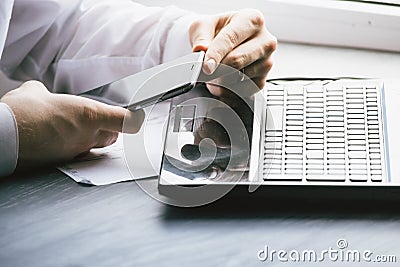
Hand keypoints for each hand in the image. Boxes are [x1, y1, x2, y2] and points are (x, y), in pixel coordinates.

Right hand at [0, 81, 144, 166]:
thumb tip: (40, 93)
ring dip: (94, 139)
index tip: (137, 116)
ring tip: (77, 130)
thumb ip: (45, 92)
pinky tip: (59, 140)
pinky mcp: (63, 161)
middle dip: (111, 129)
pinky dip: (74, 148)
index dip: (134, 119)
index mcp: (89, 114)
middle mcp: (87, 135)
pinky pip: (78, 155)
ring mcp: (76, 151)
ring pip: (96, 147)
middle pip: (113, 136)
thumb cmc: (20, 113)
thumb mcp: (35, 92)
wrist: (2, 137)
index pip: (125, 120)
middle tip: (100, 121)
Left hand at [189, 9, 276, 93]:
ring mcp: (266, 62)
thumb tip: (201, 50)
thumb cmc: (217, 32)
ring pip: (238, 78)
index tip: (206, 66)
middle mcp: (265, 41)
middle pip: (237, 61)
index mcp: (252, 20)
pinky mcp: (262, 81)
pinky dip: (226, 91)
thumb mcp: (203, 26)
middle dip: (215, 70)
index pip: (231, 38)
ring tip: (212, 74)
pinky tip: (221, 81)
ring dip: (219, 81)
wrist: (224, 44)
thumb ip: (201, 37)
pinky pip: (241, 91)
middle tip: (202, 73)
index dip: (216, 54)